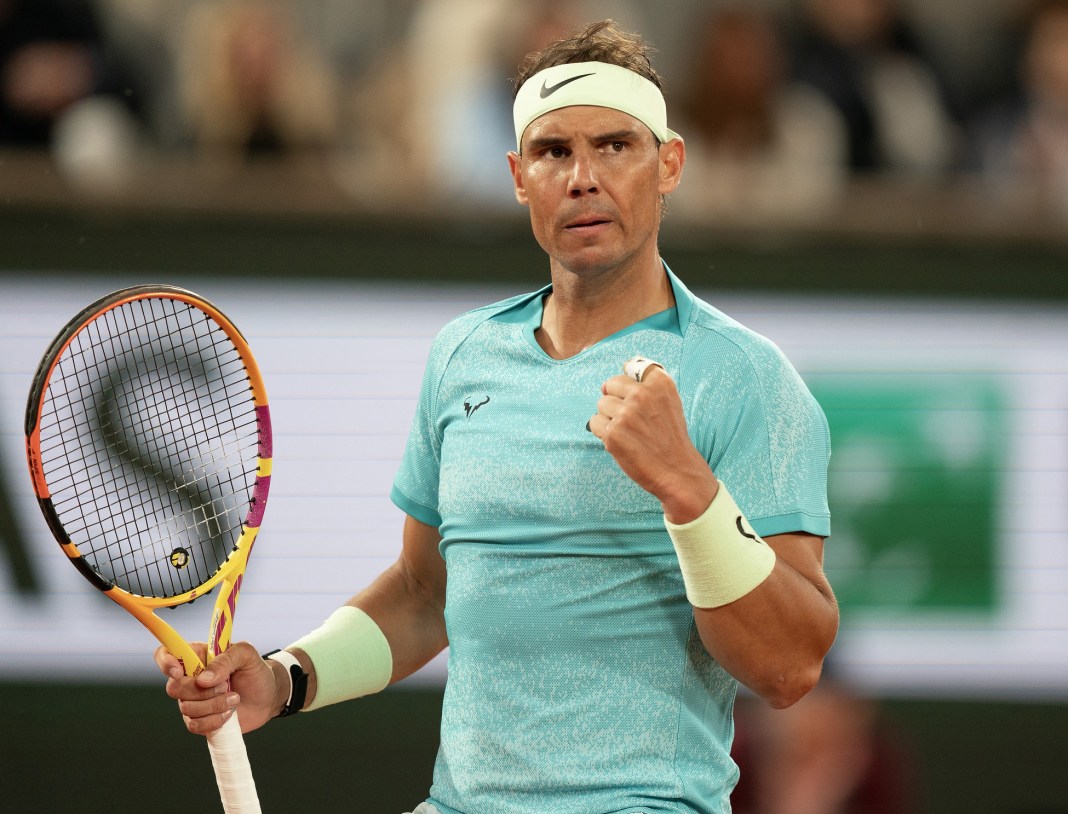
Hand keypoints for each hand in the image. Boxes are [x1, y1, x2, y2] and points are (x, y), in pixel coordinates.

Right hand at [155, 641, 278, 735]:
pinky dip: (213, 721)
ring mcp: (193, 701)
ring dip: (214, 705)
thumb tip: (203, 679)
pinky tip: (229, 714)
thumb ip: (226, 659)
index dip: (165, 662)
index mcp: (197, 656)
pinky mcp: (200, 720)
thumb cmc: (256, 671)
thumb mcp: (247, 654)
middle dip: (202, 691)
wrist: (268, 697)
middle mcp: (189, 679)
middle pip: (174, 688)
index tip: (179, 672)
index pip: (165, 654)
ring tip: (235, 698)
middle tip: (226, 686)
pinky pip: (194, 726)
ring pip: (186, 708)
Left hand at [588, 360, 716, 522]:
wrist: (677, 470)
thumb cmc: (670, 436)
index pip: (629, 367)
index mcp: (659, 382)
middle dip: (615, 400)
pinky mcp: (613, 433)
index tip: (636, 399)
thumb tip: (610, 380)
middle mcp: (642, 394)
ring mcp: (626, 414)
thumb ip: (647, 384)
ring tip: (628, 432)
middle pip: (609, 385)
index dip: (628, 384)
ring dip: (609, 418)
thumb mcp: (670, 401)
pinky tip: (620, 441)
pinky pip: (594, 423)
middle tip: (631, 419)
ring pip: (601, 404)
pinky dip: (602, 432)